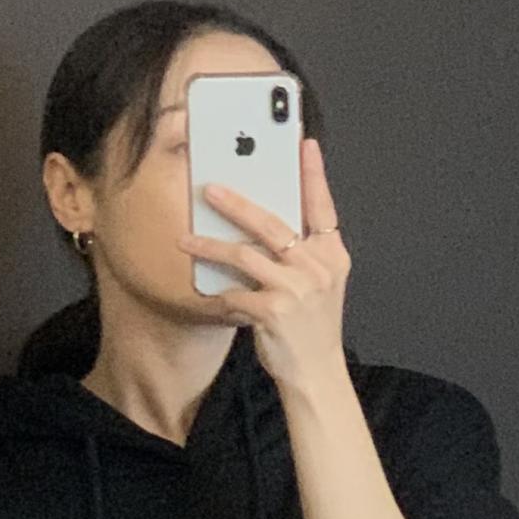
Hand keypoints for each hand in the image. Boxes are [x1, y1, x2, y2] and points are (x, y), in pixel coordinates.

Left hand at [176, 135, 348, 396]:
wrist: (316, 374)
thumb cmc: (313, 329)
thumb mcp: (321, 286)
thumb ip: (304, 253)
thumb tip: (264, 224)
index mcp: (332, 256)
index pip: (323, 206)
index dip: (313, 175)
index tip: (303, 144)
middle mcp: (317, 267)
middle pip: (272, 223)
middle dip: (237, 204)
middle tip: (210, 189)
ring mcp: (296, 289)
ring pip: (245, 255)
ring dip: (211, 246)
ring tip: (187, 241)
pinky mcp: (273, 311)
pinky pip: (236, 293)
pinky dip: (220, 292)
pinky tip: (206, 291)